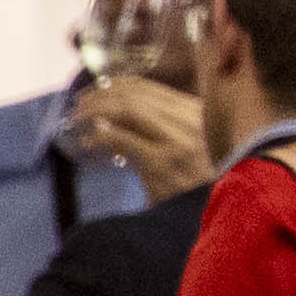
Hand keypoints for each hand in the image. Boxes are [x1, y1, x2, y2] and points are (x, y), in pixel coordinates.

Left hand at [64, 72, 213, 200]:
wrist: (216, 210)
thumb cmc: (199, 181)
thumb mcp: (191, 145)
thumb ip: (167, 125)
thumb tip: (120, 114)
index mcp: (198, 112)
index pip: (149, 87)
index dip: (117, 85)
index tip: (97, 91)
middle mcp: (192, 120)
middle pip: (135, 95)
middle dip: (100, 95)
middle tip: (80, 105)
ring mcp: (178, 141)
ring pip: (128, 109)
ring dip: (97, 110)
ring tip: (79, 119)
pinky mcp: (162, 162)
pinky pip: (123, 138)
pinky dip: (100, 136)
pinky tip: (90, 142)